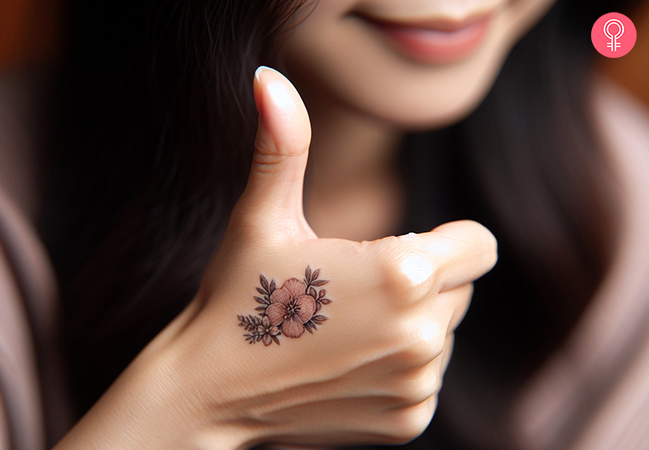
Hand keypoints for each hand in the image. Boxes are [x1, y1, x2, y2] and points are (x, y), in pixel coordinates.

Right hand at [55, 67, 496, 449]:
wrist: (211, 388)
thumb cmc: (238, 295)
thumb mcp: (262, 217)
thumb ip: (281, 146)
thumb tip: (268, 80)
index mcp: (402, 274)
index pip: (478, 245)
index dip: (443, 241)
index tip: (393, 248)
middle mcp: (423, 336)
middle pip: (461, 289)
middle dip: (420, 282)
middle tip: (352, 291)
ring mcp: (417, 384)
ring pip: (444, 333)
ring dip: (409, 324)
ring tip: (344, 328)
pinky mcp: (408, 420)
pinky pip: (427, 377)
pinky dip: (397, 367)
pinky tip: (345, 363)